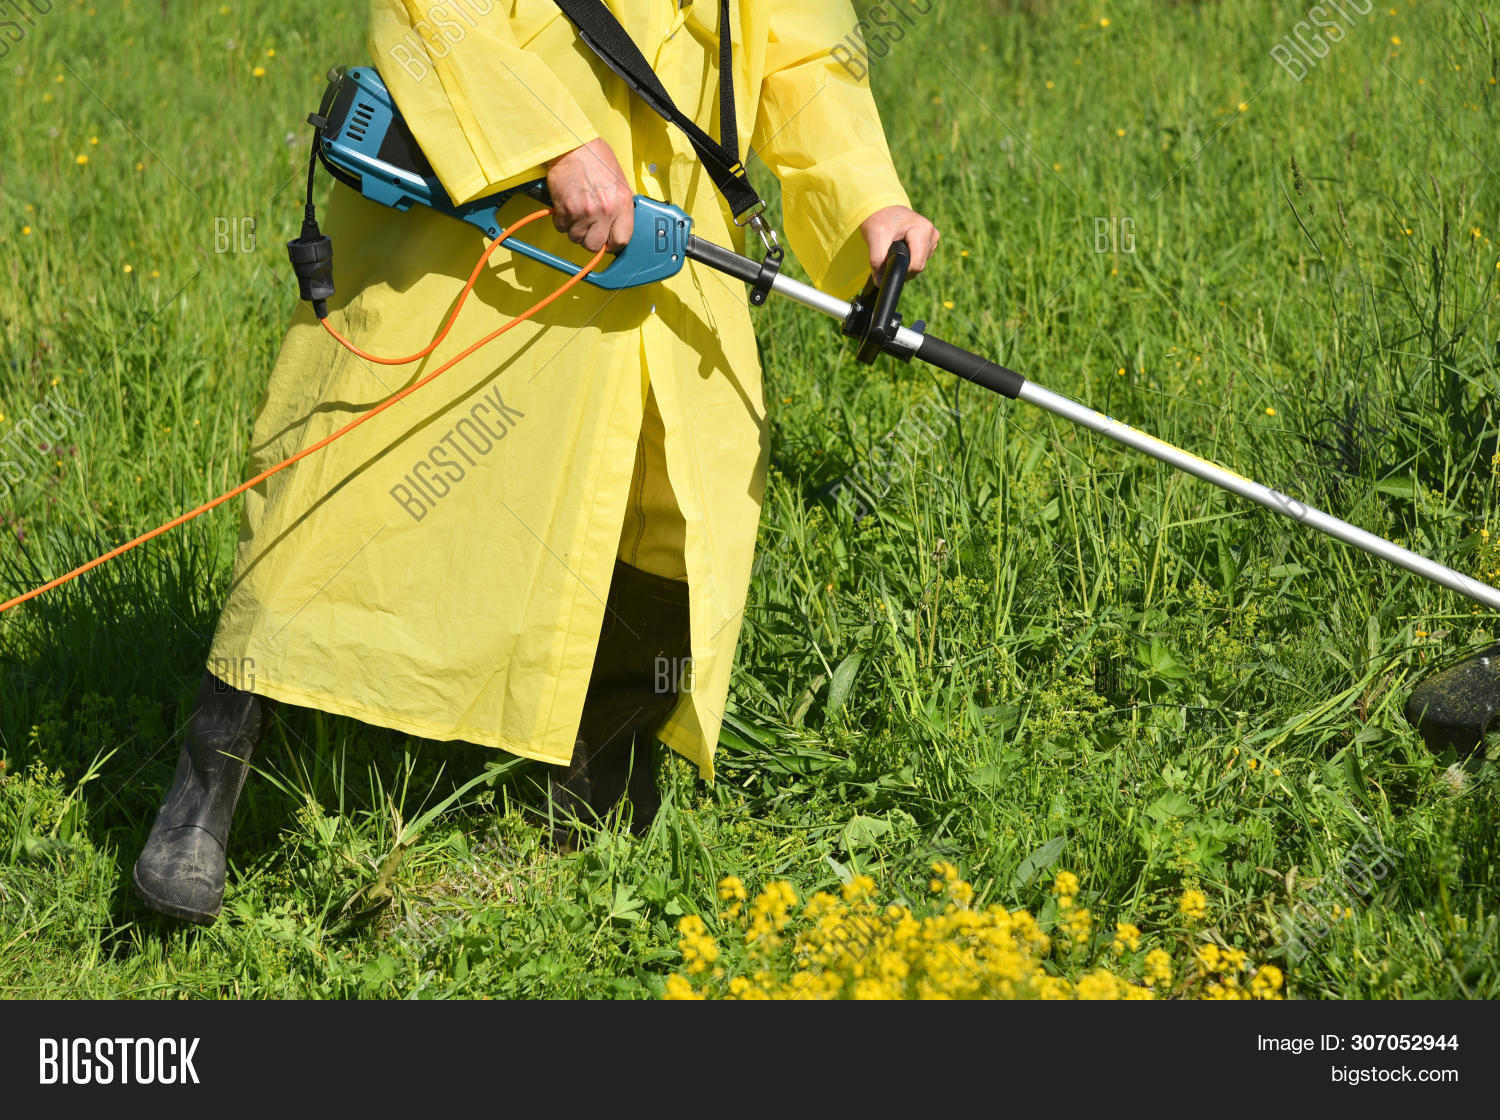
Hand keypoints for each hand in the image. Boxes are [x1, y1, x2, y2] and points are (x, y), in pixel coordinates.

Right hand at [544, 138, 634, 252]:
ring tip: (575, 212)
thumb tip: (615, 224)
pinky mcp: (566, 209)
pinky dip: (561, 220)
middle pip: (596, 245)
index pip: (622, 240)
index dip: (613, 244)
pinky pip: (561, 227)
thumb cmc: (595, 157)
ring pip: (576, 238)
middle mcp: (606, 211)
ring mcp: (585, 212)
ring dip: (574, 229)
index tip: (607, 241)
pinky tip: (565, 207)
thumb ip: (618, 204)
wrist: (573, 144)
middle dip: (589, 239)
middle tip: (587, 227)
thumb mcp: (618, 180)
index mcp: (623, 203)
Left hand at [859, 205, 939, 281]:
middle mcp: (932, 234)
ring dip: (905, 264)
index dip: (902, 272)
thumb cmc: (880, 219)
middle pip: (919, 266)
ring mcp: (933, 238)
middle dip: (902, 268)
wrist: (883, 209)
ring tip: (893, 250)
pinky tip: (901, 249)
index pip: (917, 264)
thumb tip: (880, 282)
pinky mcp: (930, 243)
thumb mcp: (874, 238)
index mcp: (923, 230)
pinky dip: (909, 259)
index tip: (888, 268)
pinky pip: (920, 260)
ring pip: (920, 264)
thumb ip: (877, 261)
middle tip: (887, 258)